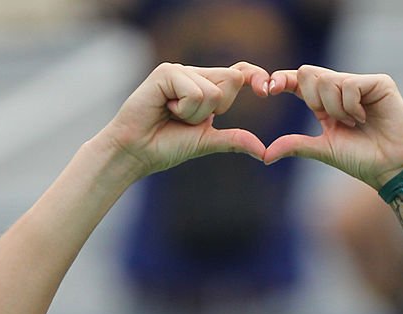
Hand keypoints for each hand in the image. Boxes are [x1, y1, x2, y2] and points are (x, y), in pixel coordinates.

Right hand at [103, 61, 269, 177]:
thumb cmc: (166, 147)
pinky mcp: (167, 72)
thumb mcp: (206, 142)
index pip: (238, 73)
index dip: (254, 76)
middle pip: (231, 80)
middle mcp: (194, 74)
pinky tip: (164, 109)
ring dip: (195, 115)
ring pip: (213, 91)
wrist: (136, 153)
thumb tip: (264, 152)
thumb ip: (234, 140)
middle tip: (187, 120)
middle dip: (217, 109)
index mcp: (205, 87)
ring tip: (172, 116)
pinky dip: (184, 109)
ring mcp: (180, 70)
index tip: (266, 89)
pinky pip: (195, 92)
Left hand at [263, 67, 402, 188]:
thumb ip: (295, 146)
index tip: (268, 89)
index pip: (299, 82)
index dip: (282, 80)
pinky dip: (351, 106)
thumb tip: (265, 155)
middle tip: (329, 119)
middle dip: (312, 99)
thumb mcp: (323, 150)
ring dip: (335, 109)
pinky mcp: (378, 83)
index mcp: (326, 104)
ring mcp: (360, 83)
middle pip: (309, 73)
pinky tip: (364, 117)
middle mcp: (342, 89)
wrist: (390, 167)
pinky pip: (350, 85)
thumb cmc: (360, 160)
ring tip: (354, 123)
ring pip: (328, 80)